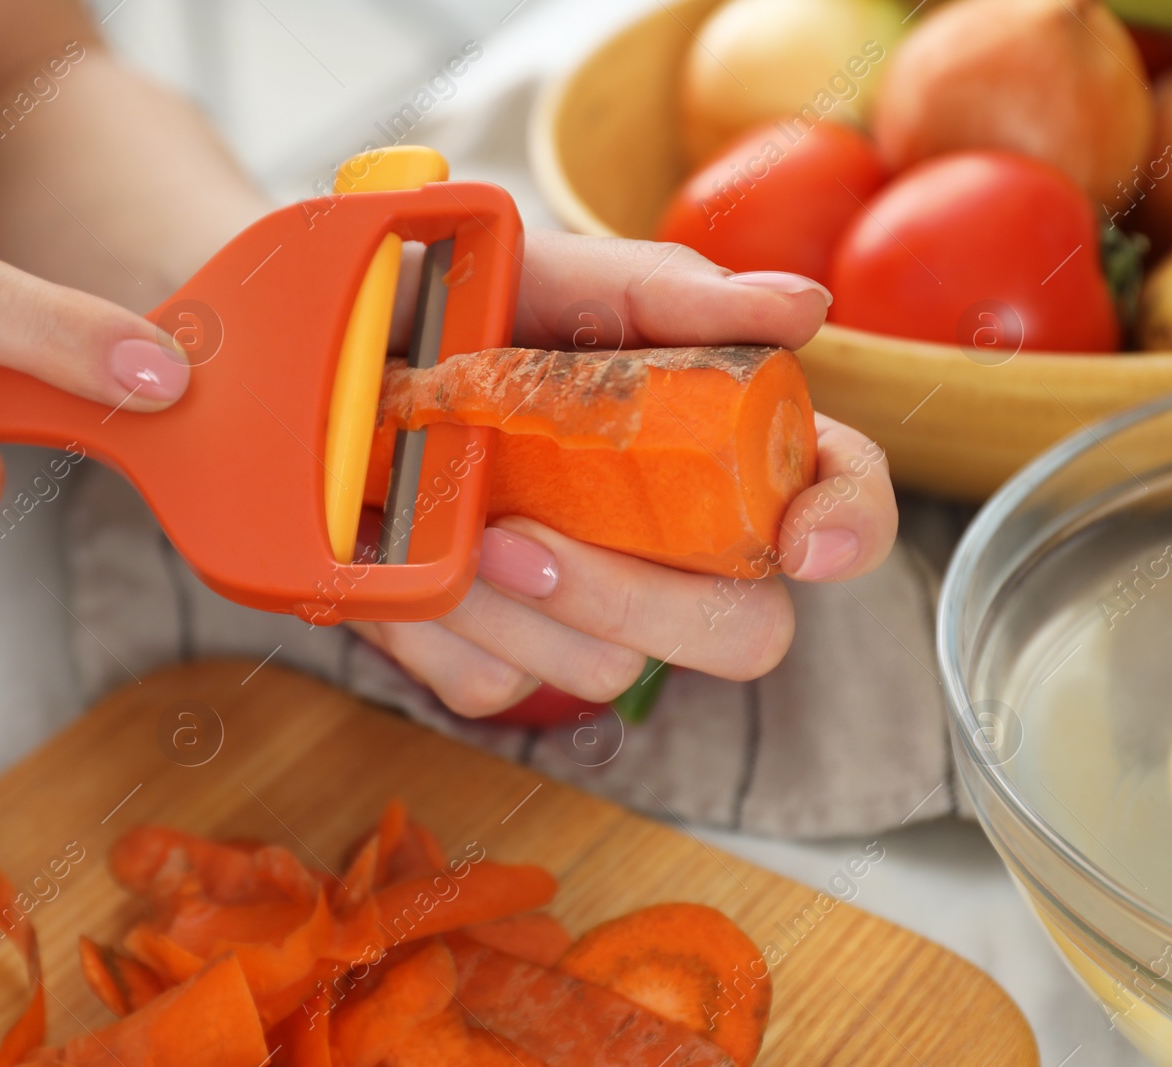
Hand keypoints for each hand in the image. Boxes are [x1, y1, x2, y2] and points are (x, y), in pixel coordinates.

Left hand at [353, 229, 898, 715]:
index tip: (805, 543)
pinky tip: (394, 553)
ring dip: (507, 606)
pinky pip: (496, 686)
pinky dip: (434, 627)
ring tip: (425, 510)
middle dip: (636, 597)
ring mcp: (585, 611)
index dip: (848, 525)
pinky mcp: (498, 657)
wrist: (323, 358)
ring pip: (609, 669)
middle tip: (519, 538)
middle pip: (741, 631)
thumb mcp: (551, 278)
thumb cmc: (457, 306)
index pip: (834, 494)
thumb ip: (668, 292)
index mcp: (712, 441)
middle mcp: (667, 541)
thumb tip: (802, 306)